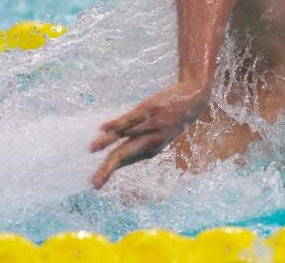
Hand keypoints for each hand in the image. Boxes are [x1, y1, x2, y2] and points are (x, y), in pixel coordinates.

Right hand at [89, 81, 209, 188]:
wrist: (193, 98)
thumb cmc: (172, 119)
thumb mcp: (160, 136)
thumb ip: (140, 144)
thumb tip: (118, 153)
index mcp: (151, 149)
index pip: (125, 161)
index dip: (109, 172)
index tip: (95, 185)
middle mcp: (150, 140)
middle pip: (124, 155)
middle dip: (109, 169)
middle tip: (95, 183)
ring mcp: (150, 124)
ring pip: (124, 135)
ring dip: (106, 142)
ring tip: (91, 149)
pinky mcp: (149, 110)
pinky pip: (130, 118)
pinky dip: (117, 123)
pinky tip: (104, 128)